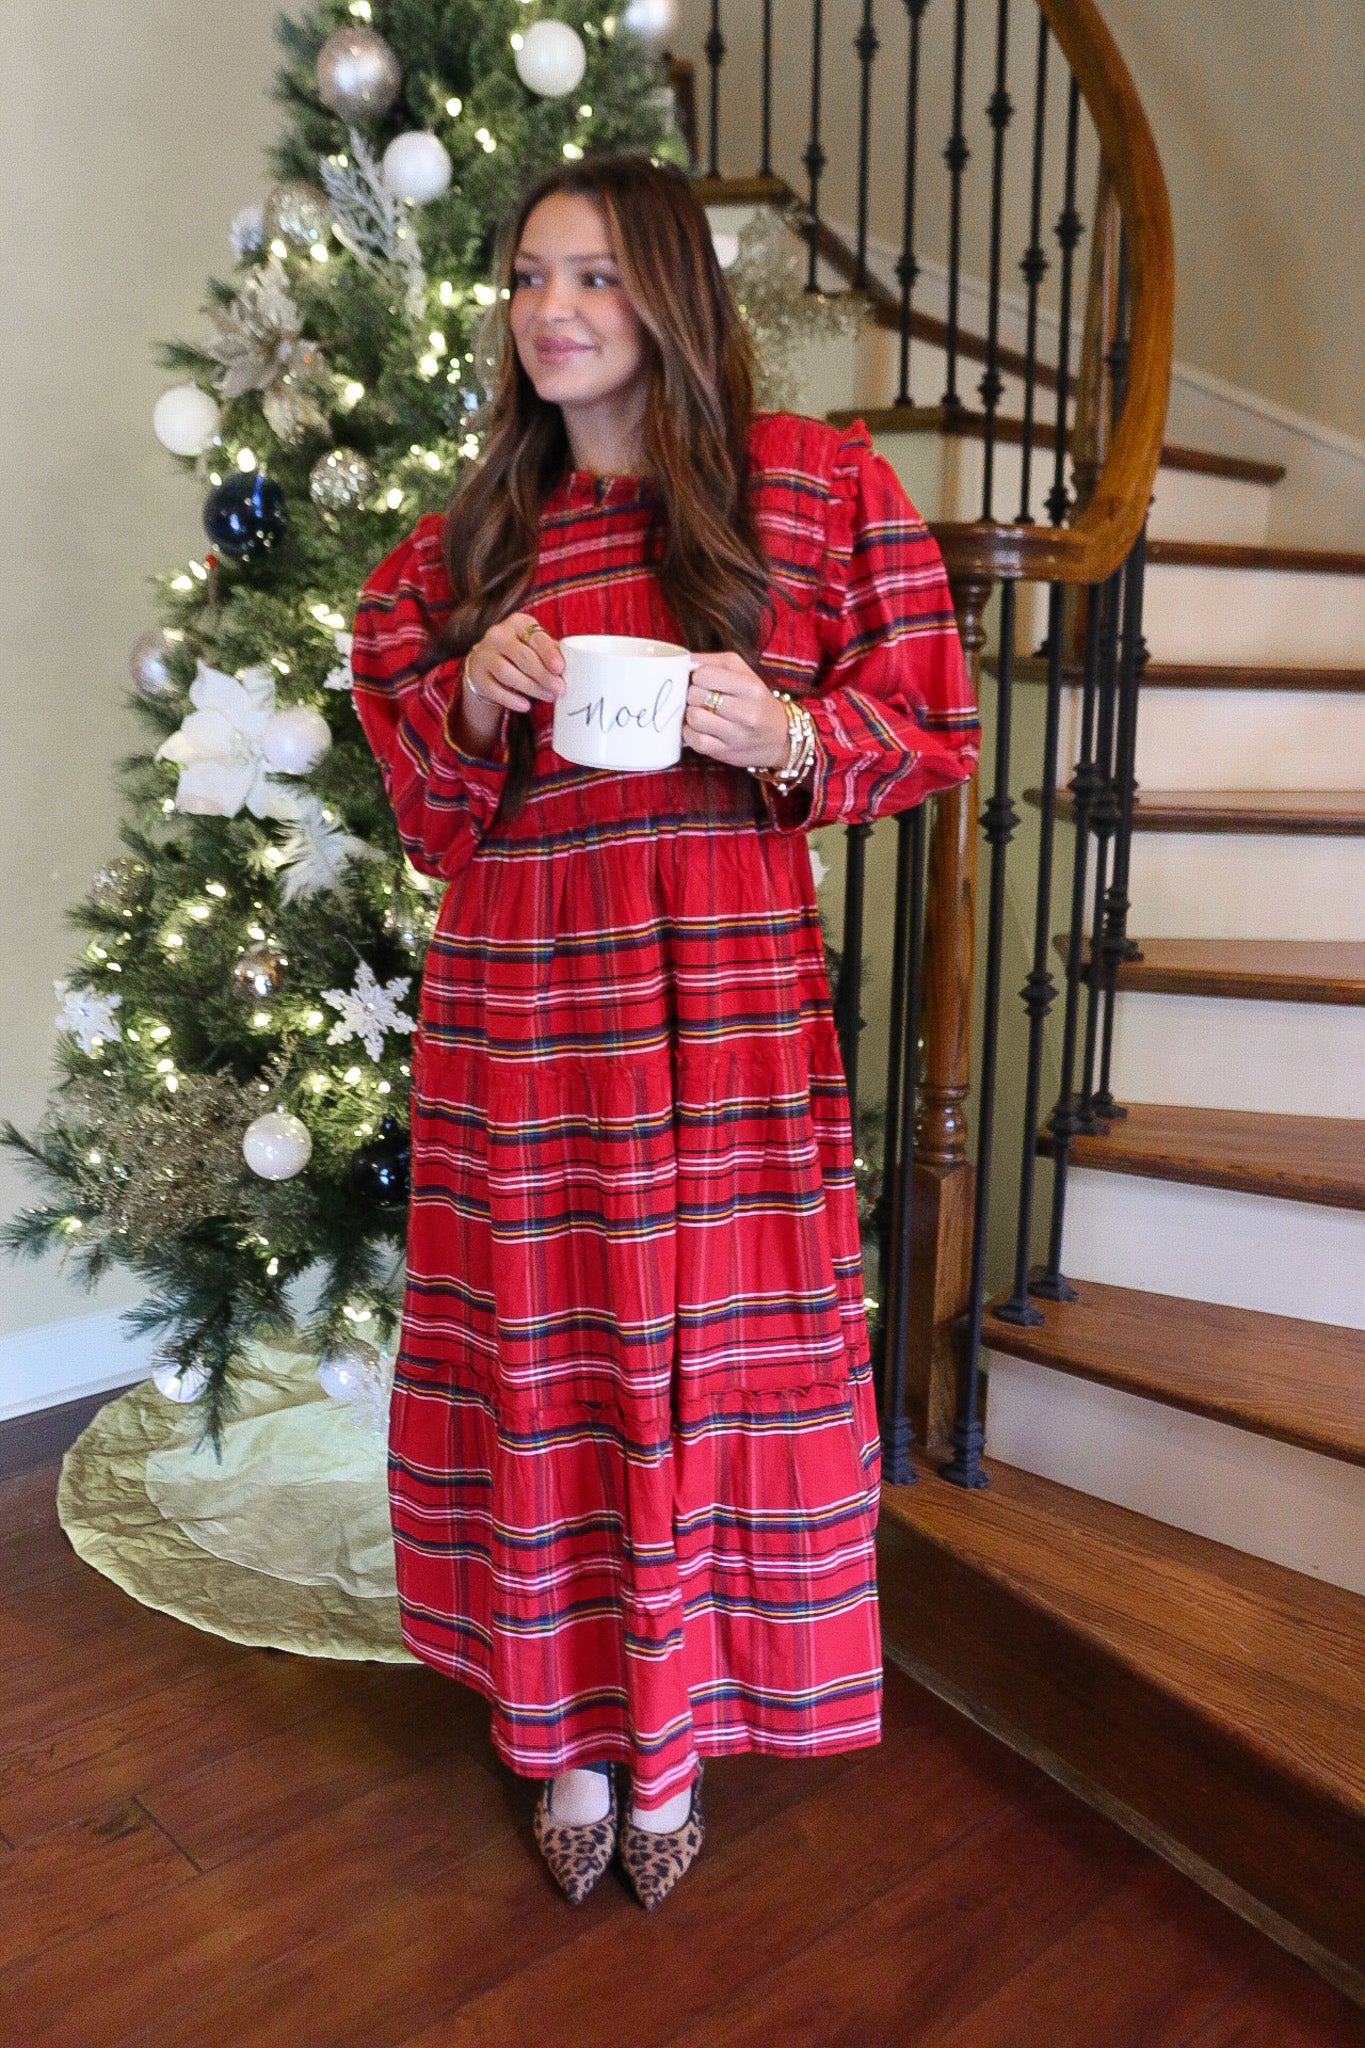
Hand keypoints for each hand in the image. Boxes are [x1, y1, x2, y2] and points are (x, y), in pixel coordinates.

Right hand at [455, 612, 564, 756]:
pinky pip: (495, 690)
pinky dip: (512, 699)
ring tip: (548, 697)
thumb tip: (578, 667)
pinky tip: (526, 705)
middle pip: (522, 657)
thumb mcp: (536, 646)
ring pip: (508, 673)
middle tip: (559, 689)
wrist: (487, 663)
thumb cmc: (522, 653)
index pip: (535, 638)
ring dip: (531, 688)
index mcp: (518, 623)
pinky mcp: (477, 675)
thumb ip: (553, 652)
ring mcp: (484, 654)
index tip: (560, 668)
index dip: (548, 653)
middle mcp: (498, 635)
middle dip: (543, 675)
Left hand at [682, 652, 789, 770]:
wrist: (780, 738)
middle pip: (695, 695)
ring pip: (694, 718)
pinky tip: (698, 729)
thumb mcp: (744, 673)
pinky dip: (690, 733)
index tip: (704, 682)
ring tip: (700, 713)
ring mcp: (736, 735)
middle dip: (693, 695)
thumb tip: (684, 660)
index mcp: (751, 688)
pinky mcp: (725, 752)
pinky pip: (696, 741)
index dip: (697, 677)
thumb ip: (713, 662)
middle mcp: (746, 712)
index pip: (704, 674)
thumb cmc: (756, 701)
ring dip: (691, 714)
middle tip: (701, 698)